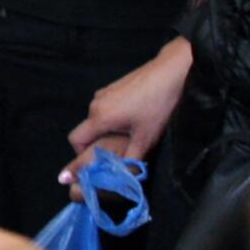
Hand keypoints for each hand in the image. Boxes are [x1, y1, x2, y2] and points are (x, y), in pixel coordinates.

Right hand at [63, 37, 191, 181]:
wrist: (173, 72)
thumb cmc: (159, 105)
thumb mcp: (146, 139)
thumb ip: (130, 160)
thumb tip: (122, 177)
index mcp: (99, 117)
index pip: (75, 140)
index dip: (81, 154)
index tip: (100, 160)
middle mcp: (95, 104)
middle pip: (87, 130)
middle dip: (99, 142)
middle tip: (121, 148)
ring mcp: (104, 92)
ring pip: (98, 119)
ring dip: (108, 128)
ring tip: (132, 131)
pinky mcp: (114, 86)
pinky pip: (106, 107)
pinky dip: (114, 116)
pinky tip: (136, 115)